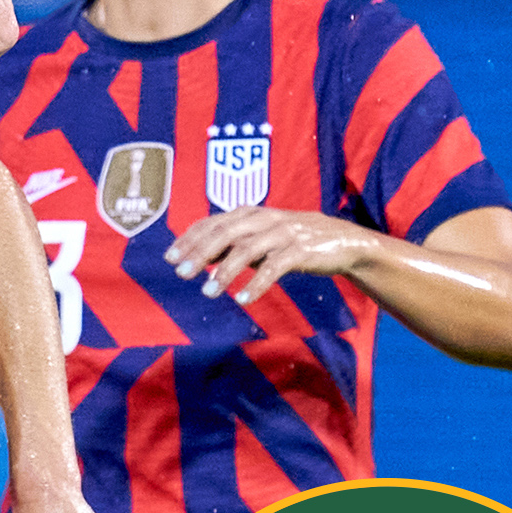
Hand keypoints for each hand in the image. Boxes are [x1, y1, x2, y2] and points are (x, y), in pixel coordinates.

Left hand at [165, 208, 381, 305]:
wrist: (342, 240)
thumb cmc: (291, 240)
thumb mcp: (259, 237)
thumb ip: (231, 244)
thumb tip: (197, 258)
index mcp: (250, 213)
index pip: (212, 223)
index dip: (189, 239)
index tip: (169, 257)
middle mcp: (263, 218)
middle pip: (224, 233)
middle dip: (200, 253)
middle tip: (181, 274)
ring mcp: (283, 233)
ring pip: (247, 249)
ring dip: (225, 272)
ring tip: (208, 292)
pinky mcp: (301, 250)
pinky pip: (275, 267)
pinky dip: (258, 283)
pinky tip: (244, 299)